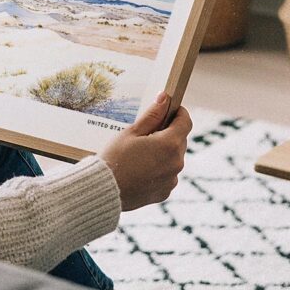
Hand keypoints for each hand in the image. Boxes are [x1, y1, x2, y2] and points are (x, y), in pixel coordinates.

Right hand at [98, 92, 191, 211]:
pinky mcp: (165, 192)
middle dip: (168, 133)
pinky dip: (159, 169)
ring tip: (140, 154)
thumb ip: (152, 115)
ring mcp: (172, 179)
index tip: (170, 109)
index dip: (179, 113)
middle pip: (180, 140)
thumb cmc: (115, 157)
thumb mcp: (132, 132)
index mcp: (169, 144)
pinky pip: (167, 175)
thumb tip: (165, 98)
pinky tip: (140, 169)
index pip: (185, 122)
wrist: (104, 189)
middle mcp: (176, 163)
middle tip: (146, 132)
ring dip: (163, 152)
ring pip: (173, 158)